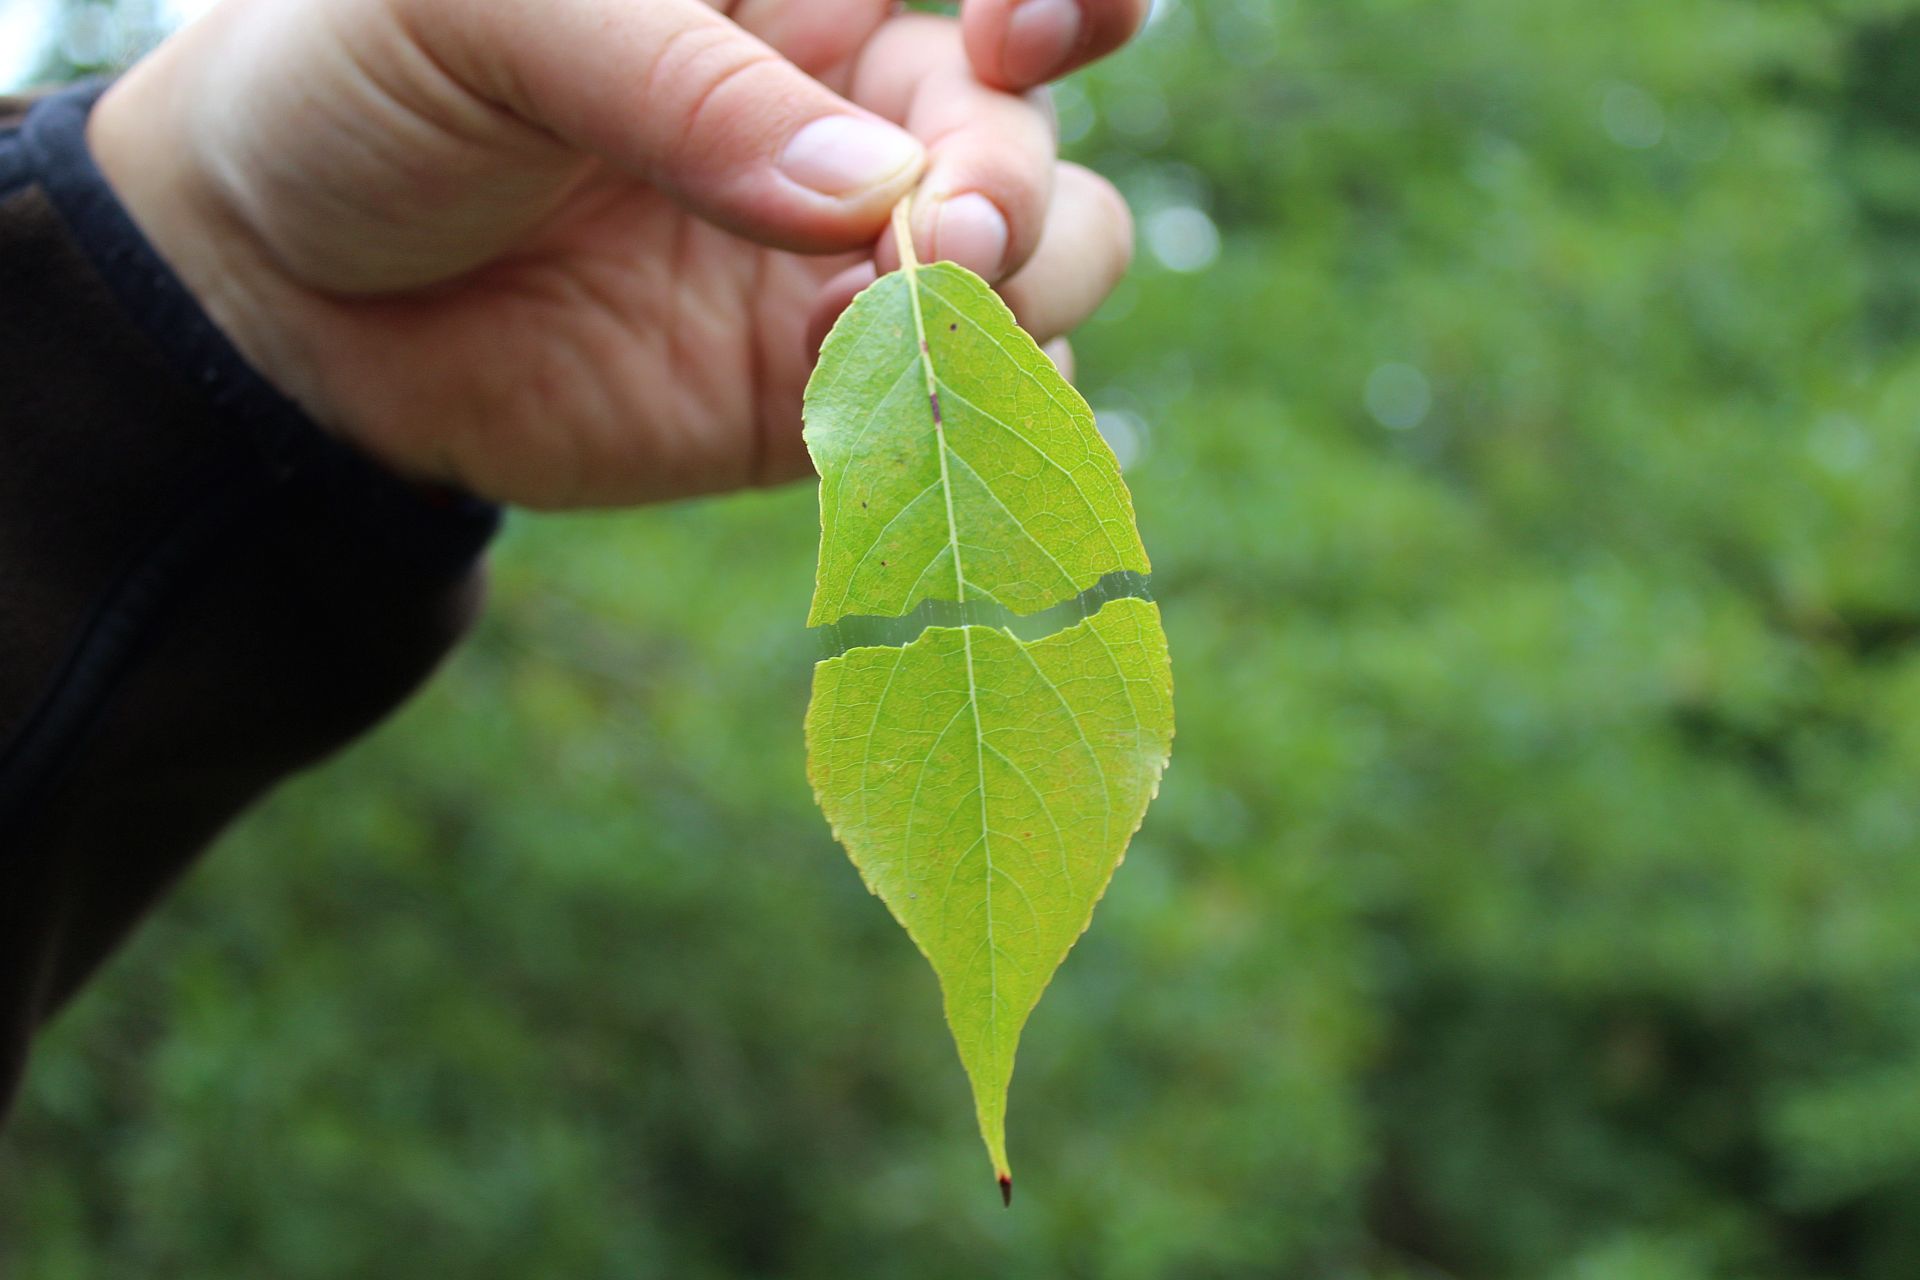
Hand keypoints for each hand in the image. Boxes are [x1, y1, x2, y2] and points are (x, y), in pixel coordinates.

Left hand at [88, 0, 1141, 507]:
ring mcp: (843, 260)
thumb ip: (684, 89)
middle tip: (941, 238)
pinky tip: (921, 422)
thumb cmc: (363, 85)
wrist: (279, 292)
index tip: (1024, 28)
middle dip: (1013, 185)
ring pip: (1042, 271)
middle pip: (1028, 134)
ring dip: (1017, 301)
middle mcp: (849, 111)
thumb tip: (871, 197)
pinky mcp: (815, 396)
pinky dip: (981, 422)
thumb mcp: (492, 20)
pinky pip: (959, 408)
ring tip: (906, 322)